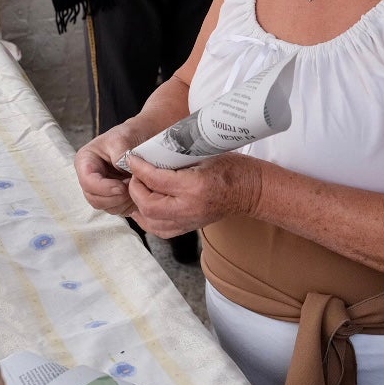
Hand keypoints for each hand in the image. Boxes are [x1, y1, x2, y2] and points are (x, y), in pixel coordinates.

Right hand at [74, 124, 140, 217]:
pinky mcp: (114, 199)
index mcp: (85, 162)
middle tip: (133, 186)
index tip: (123, 186)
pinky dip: (130, 204)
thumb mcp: (122, 139)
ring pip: (108, 207)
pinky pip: (120, 210)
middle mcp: (90, 179)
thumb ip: (119, 155)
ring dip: (124, 201)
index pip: (88, 182)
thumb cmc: (129, 136)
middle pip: (95, 199)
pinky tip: (140, 191)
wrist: (142, 139)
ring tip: (137, 186)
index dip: (105, 188)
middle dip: (116, 196)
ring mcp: (101, 191)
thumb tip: (120, 169)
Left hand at [127, 152, 262, 239]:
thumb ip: (176, 158)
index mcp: (195, 186)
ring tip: (138, 189)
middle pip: (149, 205)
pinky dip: (147, 219)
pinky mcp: (189, 228)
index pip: (156, 180)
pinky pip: (159, 230)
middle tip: (135, 175)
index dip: (139, 168)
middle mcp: (190, 208)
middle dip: (136, 189)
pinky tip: (143, 207)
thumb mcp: (205, 155)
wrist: (251, 191)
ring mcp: (189, 221)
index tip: (132, 159)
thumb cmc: (232, 168)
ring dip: (139, 204)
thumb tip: (150, 155)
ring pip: (150, 221)